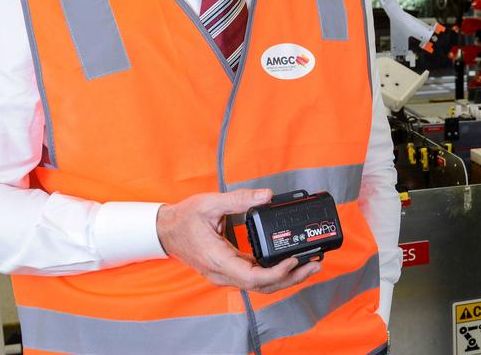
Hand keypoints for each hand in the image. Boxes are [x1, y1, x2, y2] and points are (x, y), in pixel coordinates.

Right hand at [156, 188, 321, 294]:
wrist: (165, 231)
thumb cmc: (184, 219)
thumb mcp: (209, 204)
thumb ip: (238, 199)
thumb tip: (266, 195)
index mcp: (219, 260)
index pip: (253, 277)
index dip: (277, 273)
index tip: (294, 260)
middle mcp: (223, 273)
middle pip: (262, 286)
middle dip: (291, 278)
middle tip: (315, 265)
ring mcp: (226, 274)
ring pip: (260, 285)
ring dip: (286, 278)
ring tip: (309, 265)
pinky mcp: (230, 269)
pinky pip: (255, 277)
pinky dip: (274, 273)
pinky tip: (289, 263)